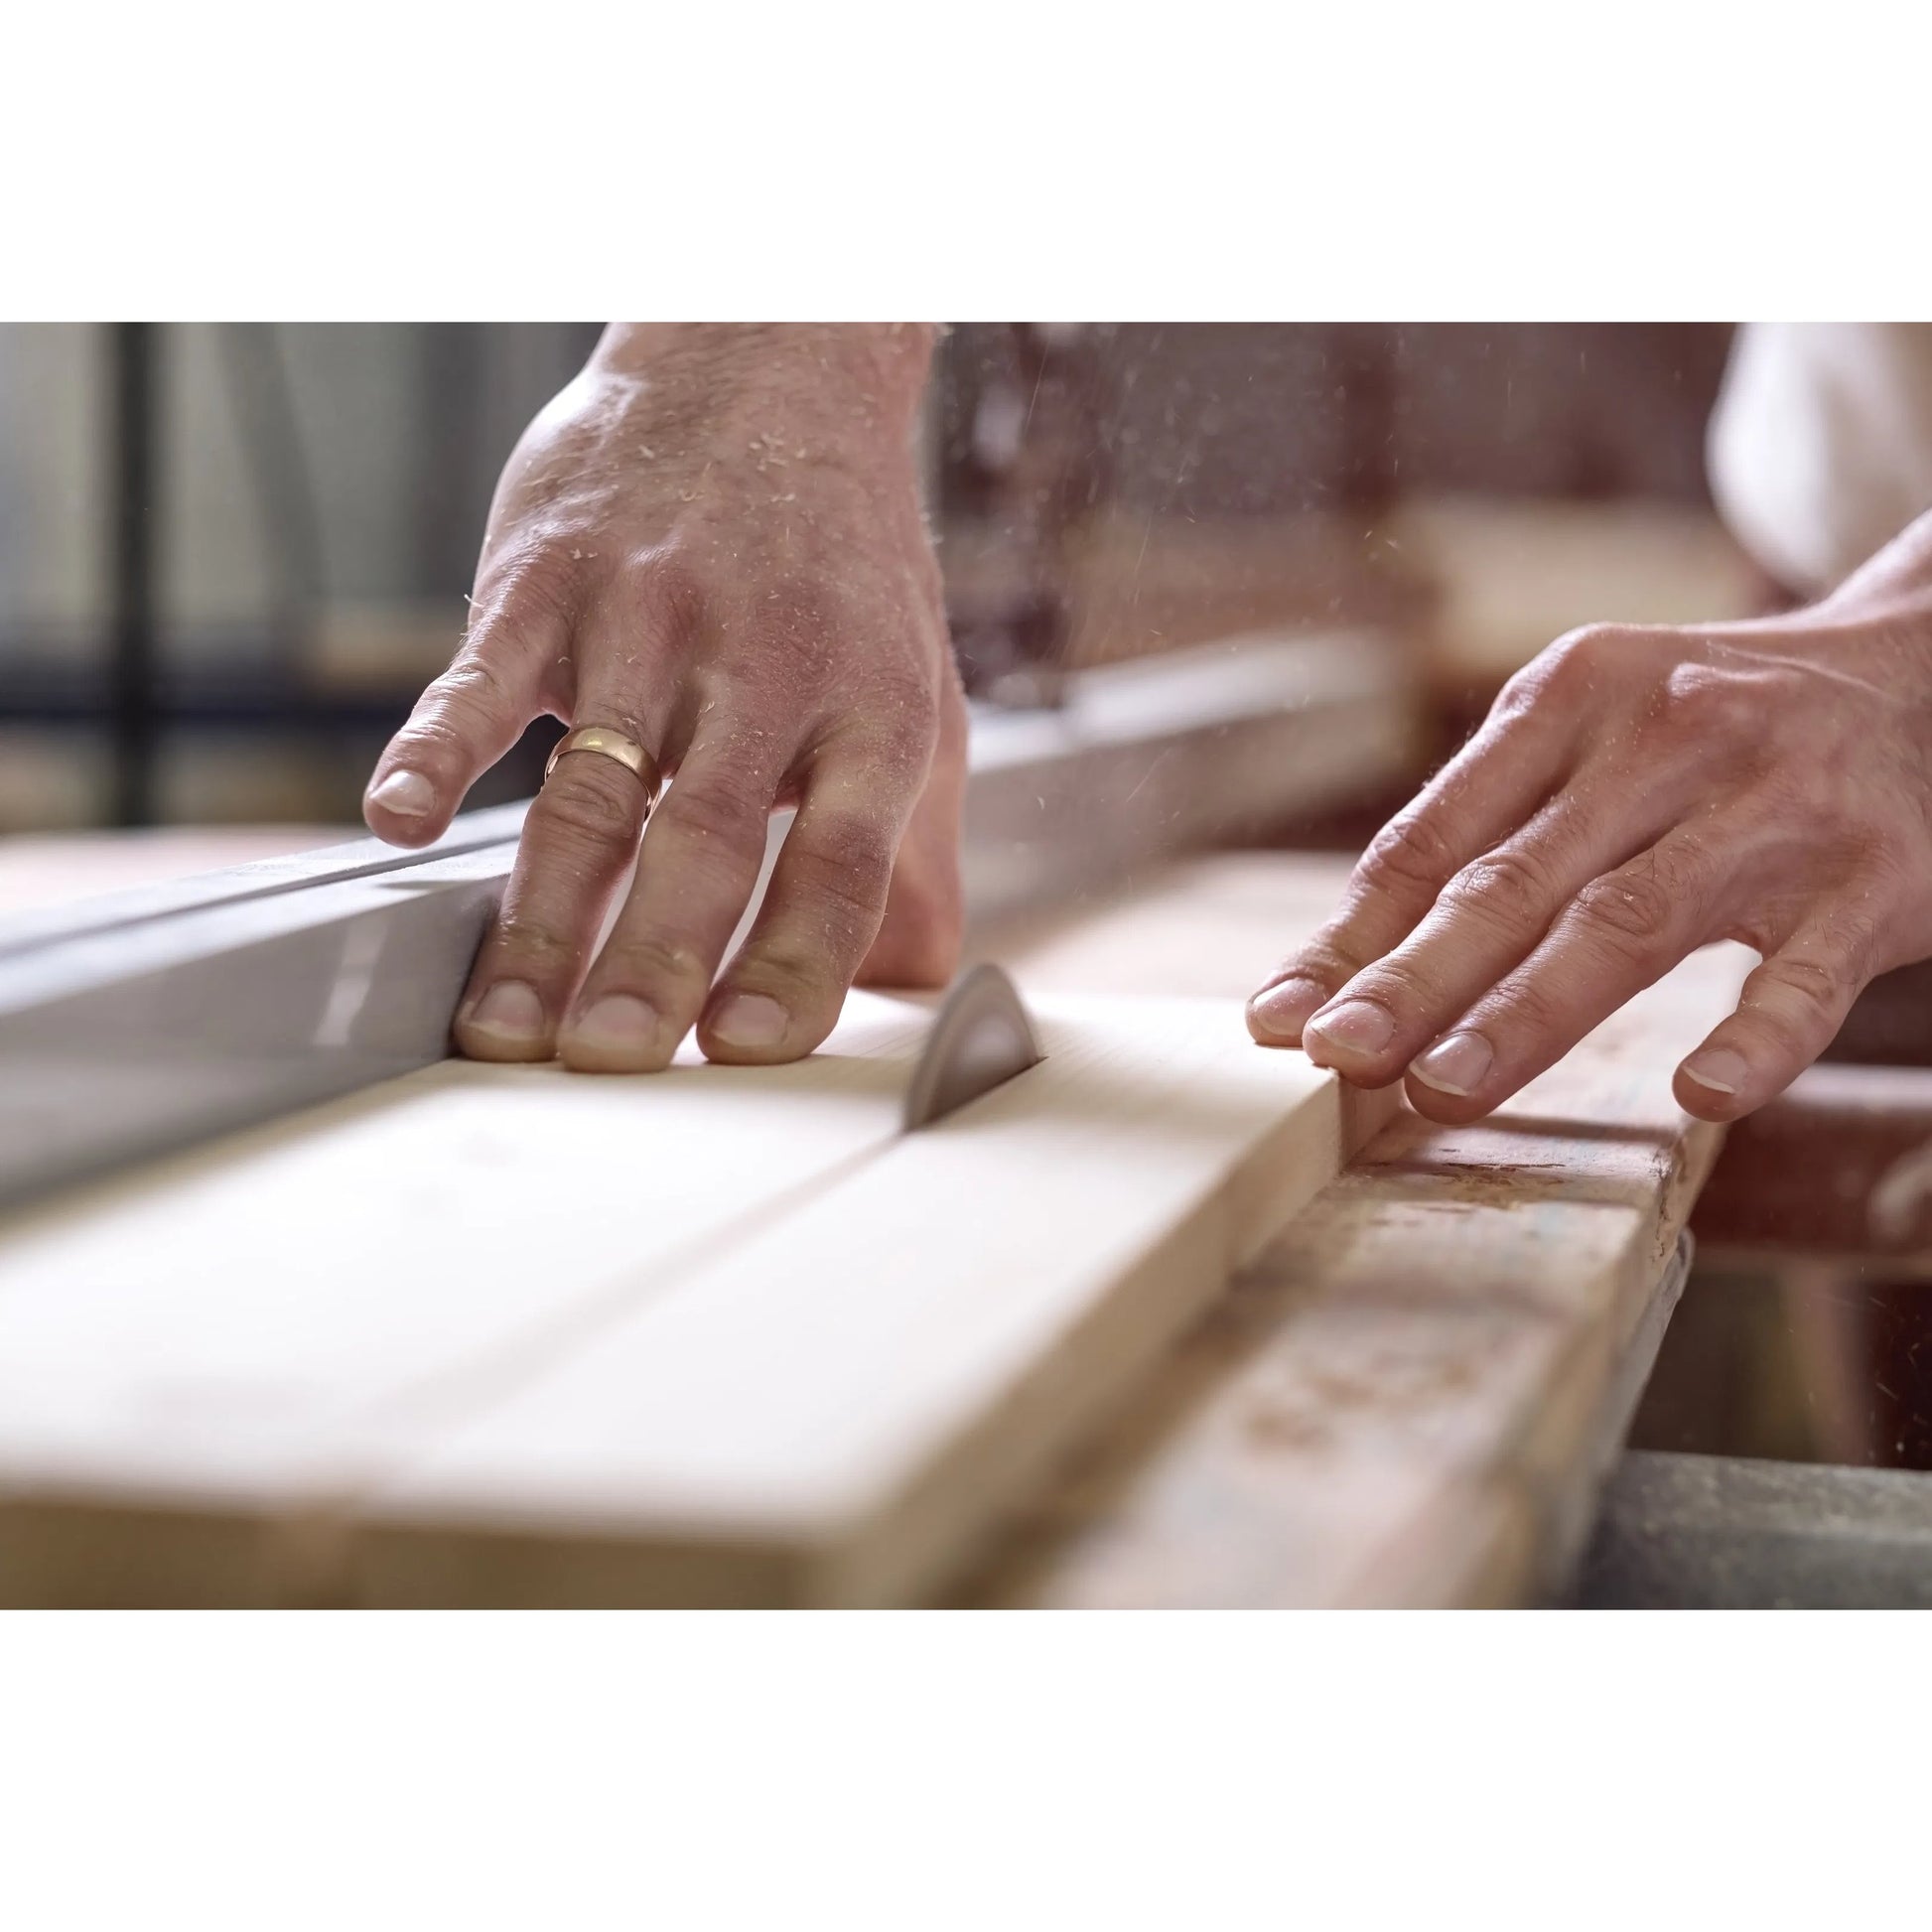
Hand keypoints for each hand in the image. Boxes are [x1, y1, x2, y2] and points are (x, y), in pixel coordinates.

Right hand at [362, 324, 963, 1071]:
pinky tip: (398, 824)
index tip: (747, 1049)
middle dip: (655, 960)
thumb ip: (910, 849)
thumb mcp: (912, 697)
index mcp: (868, 711)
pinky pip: (484, 679)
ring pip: (593, 789)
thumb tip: (916, 986)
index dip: (798, 958)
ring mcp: (651, 619)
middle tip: (610, 1062)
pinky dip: (435, 751)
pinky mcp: (548, 580)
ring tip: (504, 1024)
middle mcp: (765, 667)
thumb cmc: (840, 570)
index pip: (843, 859)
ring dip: (544, 915)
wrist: (767, 370)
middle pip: (709, 838)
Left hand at [1246, 510, 1931, 1122]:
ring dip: (1528, 1013)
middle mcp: (1664, 738)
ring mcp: (1772, 807)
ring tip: (1443, 1087)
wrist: (1923, 671)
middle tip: (1335, 1058)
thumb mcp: (1591, 735)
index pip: (1436, 835)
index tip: (1279, 1018)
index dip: (1353, 935)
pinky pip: (1808, 972)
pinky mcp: (1876, 879)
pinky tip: (1701, 1093)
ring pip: (1630, 921)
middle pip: (1514, 881)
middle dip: (1414, 978)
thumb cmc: (1710, 731)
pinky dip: (1755, 1034)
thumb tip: (1341, 963)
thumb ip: (1484, 833)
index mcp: (1570, 697)